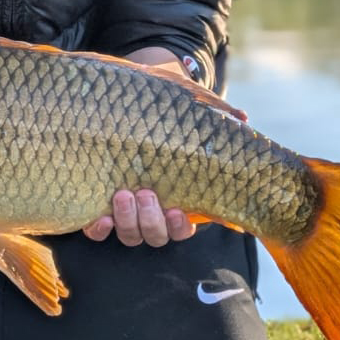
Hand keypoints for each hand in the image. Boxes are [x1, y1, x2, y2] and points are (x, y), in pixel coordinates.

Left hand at [80, 47, 197, 246]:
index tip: (177, 210)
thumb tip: (243, 117)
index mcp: (173, 199)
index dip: (179, 226)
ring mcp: (123, 212)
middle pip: (155, 235)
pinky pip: (97, 231)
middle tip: (145, 193)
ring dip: (128, 221)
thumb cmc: (157, 113)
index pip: (181, 229)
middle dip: (151, 220)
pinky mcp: (96, 206)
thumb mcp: (182, 108)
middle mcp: (149, 212)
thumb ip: (212, 114)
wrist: (119, 104)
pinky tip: (100, 217)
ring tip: (123, 194)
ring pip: (130, 235)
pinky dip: (100, 229)